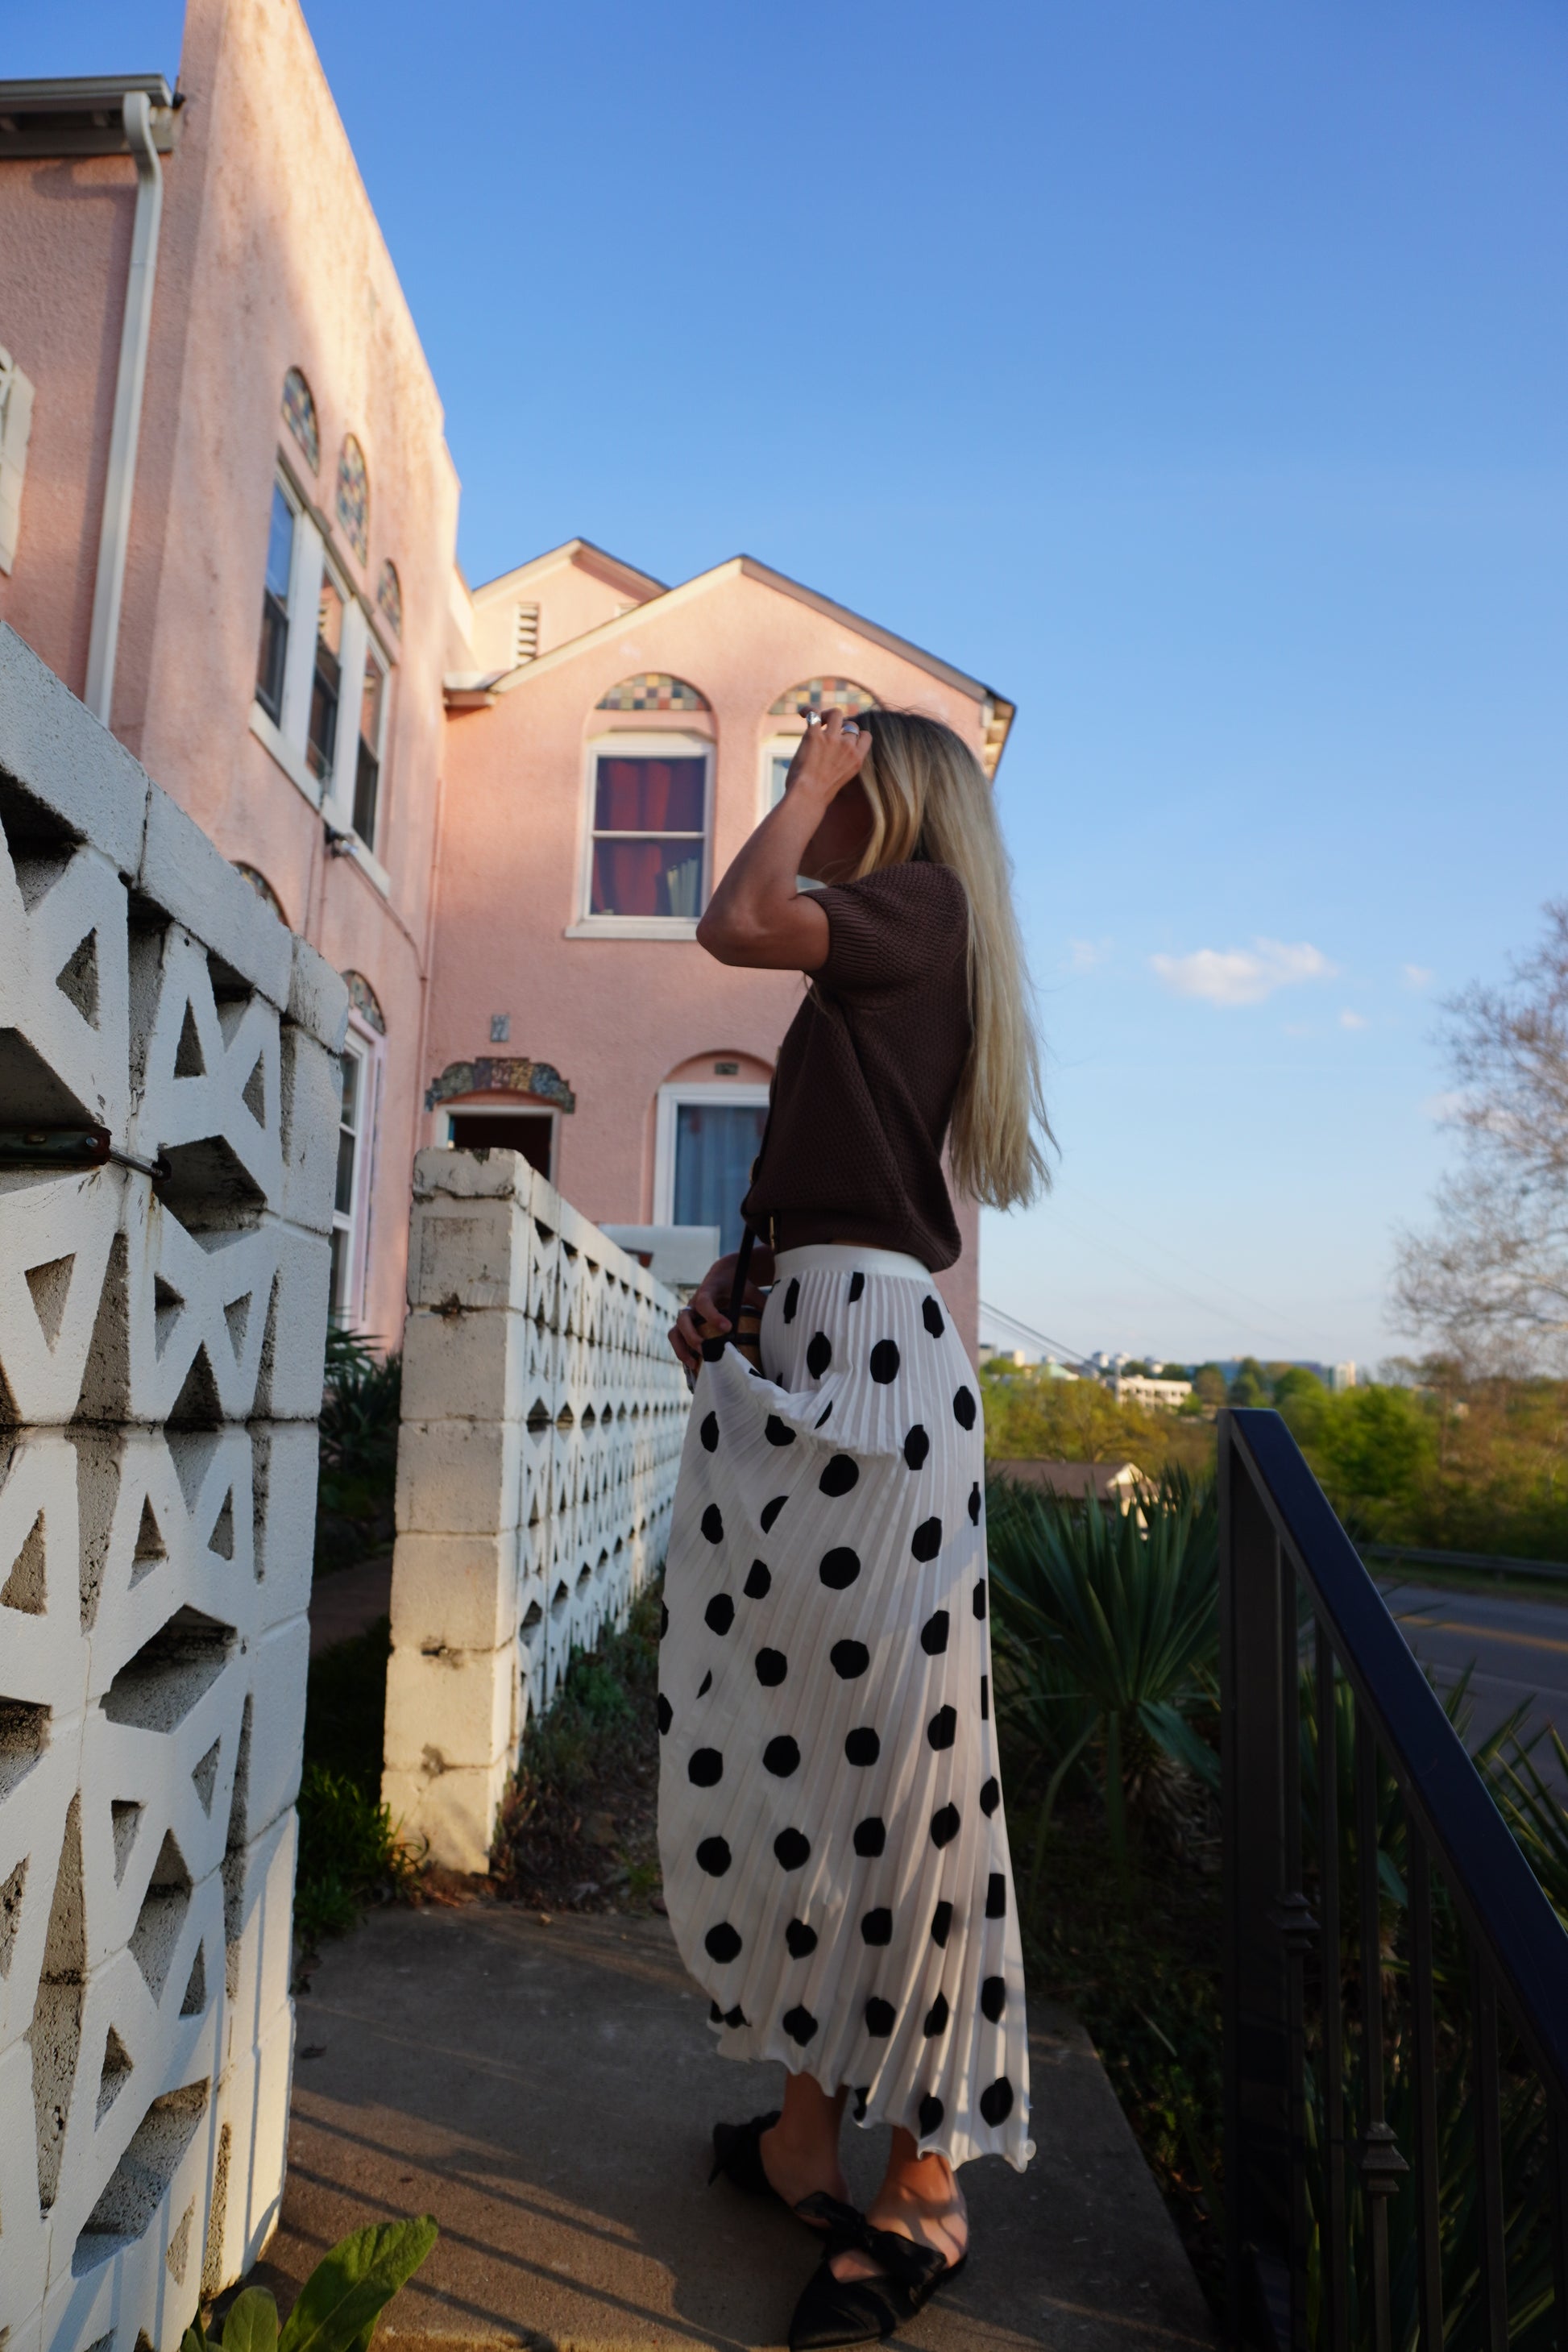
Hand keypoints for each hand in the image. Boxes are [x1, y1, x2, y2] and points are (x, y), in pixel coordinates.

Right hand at [669, 1248, 774, 1373]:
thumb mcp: (750, 1289)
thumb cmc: (737, 1283)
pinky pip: (677, 1338)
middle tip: (707, 1350)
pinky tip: (693, 1365)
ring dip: (682, 1348)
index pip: (704, 1302)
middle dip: (693, 1336)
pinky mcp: (686, 1324)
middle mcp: (693, 1302)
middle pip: (683, 1319)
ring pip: (675, 1331)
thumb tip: (779, 1320)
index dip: (712, 1316)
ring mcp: (688, 1314)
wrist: (722, 1274)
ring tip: (694, 1364)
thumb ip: (761, 1302)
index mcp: (708, 1290)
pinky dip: (681, 1352)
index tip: (727, 1328)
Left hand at [783, 706, 871, 802]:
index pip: (865, 735)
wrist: (808, 796)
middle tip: (827, 733)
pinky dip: (808, 710)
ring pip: (836, 713)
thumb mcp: (841, 778)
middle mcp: (848, 746)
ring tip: (819, 721)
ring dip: (827, 715)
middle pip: (850, 724)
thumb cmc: (820, 793)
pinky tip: (803, 713)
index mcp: (857, 759)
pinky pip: (814, 713)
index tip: (845, 739)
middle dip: (840, 727)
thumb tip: (832, 755)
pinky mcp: (814, 735)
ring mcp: (832, 739)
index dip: (855, 734)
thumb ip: (842, 763)